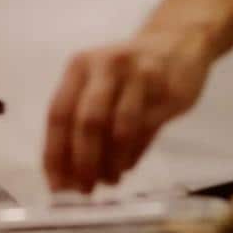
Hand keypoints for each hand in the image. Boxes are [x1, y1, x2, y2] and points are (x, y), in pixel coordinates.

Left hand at [43, 30, 216, 192]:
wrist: (177, 42)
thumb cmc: (124, 72)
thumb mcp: (94, 81)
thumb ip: (77, 119)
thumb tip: (64, 175)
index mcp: (79, 66)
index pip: (58, 114)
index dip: (55, 154)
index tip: (56, 185)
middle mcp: (107, 67)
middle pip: (88, 123)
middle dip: (84, 163)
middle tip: (83, 190)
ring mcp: (140, 78)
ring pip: (120, 130)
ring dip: (111, 164)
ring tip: (108, 181)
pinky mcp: (168, 92)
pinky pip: (146, 132)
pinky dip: (132, 156)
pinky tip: (125, 167)